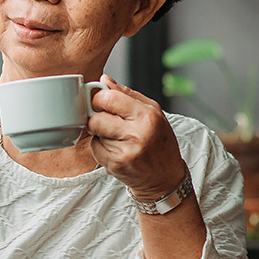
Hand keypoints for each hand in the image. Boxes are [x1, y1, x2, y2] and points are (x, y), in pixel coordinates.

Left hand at [87, 75, 188, 200]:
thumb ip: (126, 94)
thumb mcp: (152, 112)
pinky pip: (95, 148)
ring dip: (100, 133)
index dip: (99, 98)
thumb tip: (103, 80)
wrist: (164, 178)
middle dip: (97, 117)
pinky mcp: (115, 165)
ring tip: (118, 138)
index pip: (108, 98)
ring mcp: (125, 152)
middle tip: (109, 121)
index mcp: (147, 116)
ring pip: (94, 133)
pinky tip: (116, 149)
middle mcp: (137, 134)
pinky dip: (100, 147)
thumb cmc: (159, 141)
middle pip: (96, 118)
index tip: (102, 101)